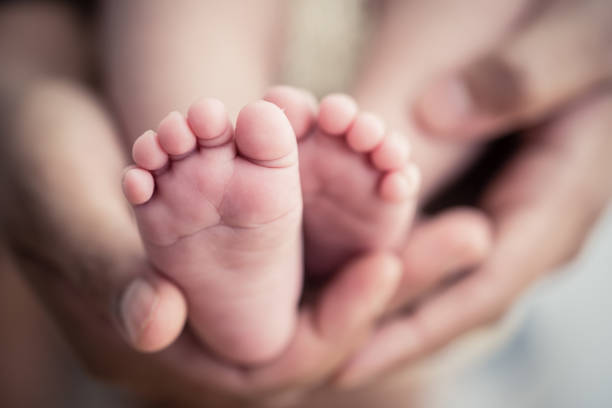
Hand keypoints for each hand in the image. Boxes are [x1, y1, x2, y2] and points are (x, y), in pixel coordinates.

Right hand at [1, 79, 492, 405]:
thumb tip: (154, 321)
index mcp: (154, 342)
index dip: (329, 325)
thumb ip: (102, 266)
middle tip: (469, 238)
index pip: (262, 364)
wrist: (42, 123)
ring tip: (461, 221)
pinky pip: (315, 258)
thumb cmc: (38, 158)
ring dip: (395, 258)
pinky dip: (360, 229)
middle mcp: (202, 329)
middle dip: (393, 293)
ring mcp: (225, 294)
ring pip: (326, 293)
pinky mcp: (242, 257)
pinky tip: (405, 197)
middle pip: (317, 330)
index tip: (385, 268)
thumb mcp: (61, 203)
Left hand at [335, 0, 611, 384]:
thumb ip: (522, 77)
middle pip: (452, 296)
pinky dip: (393, 248)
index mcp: (559, 198)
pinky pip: (437, 234)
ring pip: (442, 270)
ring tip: (315, 314)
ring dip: (382, 293)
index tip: (346, 361)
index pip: (482, 288)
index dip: (414, 330)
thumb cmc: (601, 26)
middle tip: (311, 353)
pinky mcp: (493, 190)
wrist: (601, 26)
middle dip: (386, 326)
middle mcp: (535, 220)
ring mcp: (513, 208)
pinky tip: (345, 253)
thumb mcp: (582, 40)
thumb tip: (437, 114)